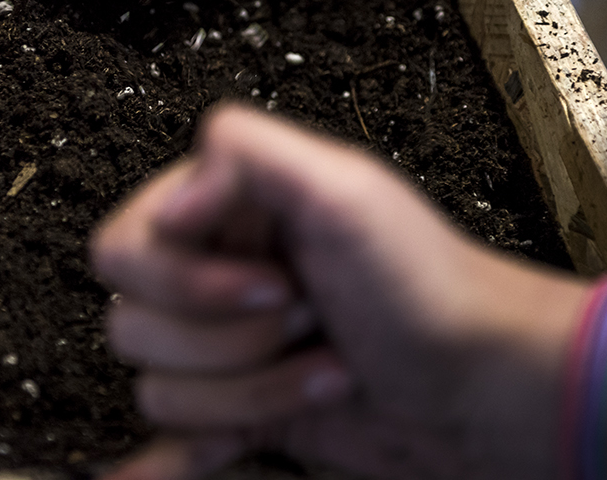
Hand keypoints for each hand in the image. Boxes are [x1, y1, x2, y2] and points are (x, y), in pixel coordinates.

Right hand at [89, 103, 585, 479]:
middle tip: (307, 320)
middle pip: (134, 325)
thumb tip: (170, 202)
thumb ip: (248, 156)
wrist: (479, 386)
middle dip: (230, 341)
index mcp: (228, 207)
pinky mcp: (242, 408)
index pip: (127, 248)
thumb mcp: (347, 190)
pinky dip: (171, 459)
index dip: (190, 282)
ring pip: (161, 391)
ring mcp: (227, 346)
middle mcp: (217, 272)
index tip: (272, 284)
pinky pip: (168, 439)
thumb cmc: (430, 286)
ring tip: (325, 370)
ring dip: (251, 393)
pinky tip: (182, 461)